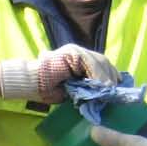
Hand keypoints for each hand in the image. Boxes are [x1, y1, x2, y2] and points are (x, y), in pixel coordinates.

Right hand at [0, 44, 119, 103]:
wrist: (29, 83)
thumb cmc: (46, 89)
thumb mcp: (72, 90)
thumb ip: (86, 88)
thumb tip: (103, 94)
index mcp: (78, 61)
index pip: (101, 66)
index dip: (111, 76)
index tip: (117, 89)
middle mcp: (78, 52)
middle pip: (103, 62)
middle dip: (111, 77)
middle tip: (115, 91)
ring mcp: (75, 50)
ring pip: (100, 61)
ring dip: (106, 77)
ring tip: (109, 91)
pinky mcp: (72, 52)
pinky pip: (91, 62)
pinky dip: (98, 74)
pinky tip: (102, 85)